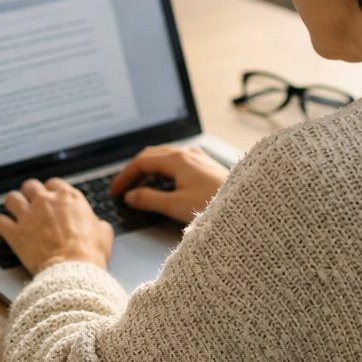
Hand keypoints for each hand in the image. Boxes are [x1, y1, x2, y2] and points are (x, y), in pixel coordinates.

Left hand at [0, 178, 113, 273]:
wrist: (73, 269)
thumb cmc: (90, 253)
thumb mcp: (104, 233)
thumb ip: (98, 223)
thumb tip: (99, 225)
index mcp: (68, 197)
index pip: (53, 183)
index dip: (50, 192)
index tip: (50, 200)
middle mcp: (46, 201)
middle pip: (30, 186)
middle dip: (30, 195)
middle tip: (31, 205)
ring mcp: (28, 215)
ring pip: (11, 198)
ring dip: (12, 205)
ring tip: (14, 213)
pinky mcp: (15, 232)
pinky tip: (1, 230)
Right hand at [108, 145, 228, 224]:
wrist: (246, 207)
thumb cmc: (215, 206)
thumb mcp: (176, 205)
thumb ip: (150, 200)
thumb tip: (131, 196)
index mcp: (177, 160)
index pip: (141, 162)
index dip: (125, 176)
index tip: (115, 190)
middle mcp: (188, 154)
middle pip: (152, 156)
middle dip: (134, 170)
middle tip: (122, 186)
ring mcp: (199, 159)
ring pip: (165, 157)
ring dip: (148, 169)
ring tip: (139, 184)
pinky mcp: (207, 167)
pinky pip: (178, 162)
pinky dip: (163, 170)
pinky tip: (165, 182)